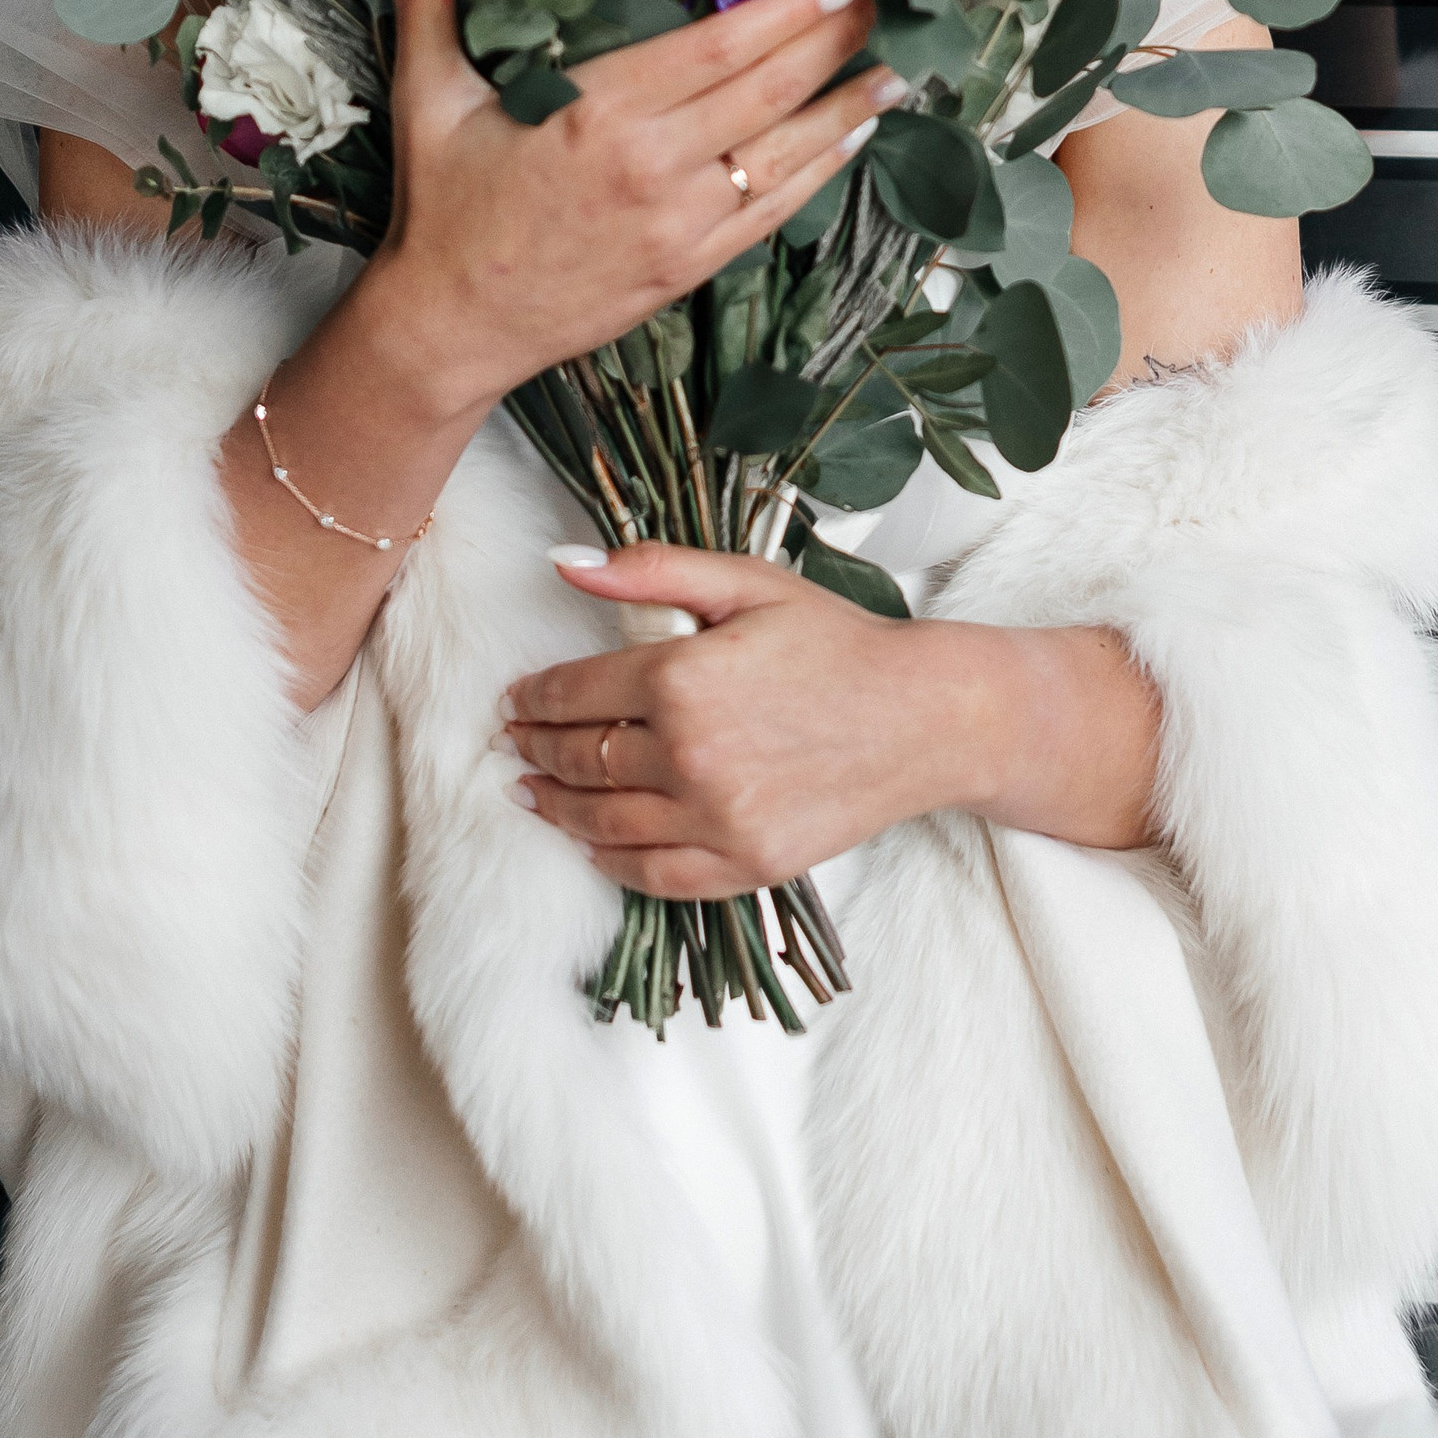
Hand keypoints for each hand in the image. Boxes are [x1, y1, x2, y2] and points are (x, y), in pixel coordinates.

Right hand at [373, 0, 899, 422]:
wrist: (451, 326)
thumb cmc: (445, 205)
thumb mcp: (429, 94)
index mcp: (598, 115)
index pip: (719, 50)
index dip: (787, 12)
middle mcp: (652, 169)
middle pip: (768, 93)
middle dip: (833, 45)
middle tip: (880, 3)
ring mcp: (680, 226)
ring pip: (787, 157)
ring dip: (847, 110)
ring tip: (896, 69)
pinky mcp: (690, 270)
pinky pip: (774, 215)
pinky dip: (821, 173)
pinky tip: (853, 140)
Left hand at [505, 546, 1001, 895]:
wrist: (923, 716)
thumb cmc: (837, 642)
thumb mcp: (747, 584)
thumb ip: (651, 571)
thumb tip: (563, 563)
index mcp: (681, 677)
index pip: (572, 693)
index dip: (531, 697)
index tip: (514, 699)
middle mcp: (690, 754)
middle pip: (579, 758)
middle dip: (534, 747)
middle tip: (514, 742)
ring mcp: (717, 818)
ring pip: (602, 823)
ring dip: (555, 808)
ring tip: (531, 793)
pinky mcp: (746, 864)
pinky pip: (653, 875)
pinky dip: (610, 862)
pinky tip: (591, 844)